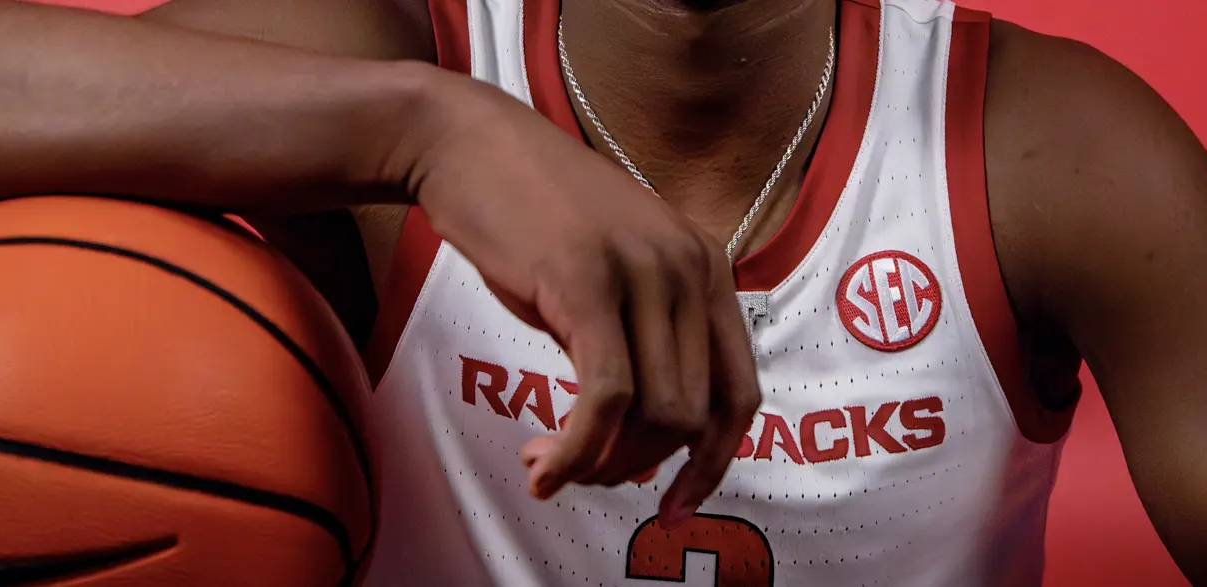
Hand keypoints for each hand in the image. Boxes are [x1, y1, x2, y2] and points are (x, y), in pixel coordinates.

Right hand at [404, 77, 762, 525]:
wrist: (467, 144)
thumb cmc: (529, 214)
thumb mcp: (609, 272)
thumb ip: (637, 338)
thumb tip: (640, 440)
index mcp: (706, 266)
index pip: (739, 392)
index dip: (713, 462)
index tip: (677, 506)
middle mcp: (690, 267)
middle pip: (692, 415)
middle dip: (637, 466)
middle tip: (581, 474)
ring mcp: (643, 271)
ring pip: (657, 415)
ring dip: (603, 463)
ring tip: (551, 465)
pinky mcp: (587, 282)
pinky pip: (605, 398)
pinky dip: (578, 449)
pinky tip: (543, 465)